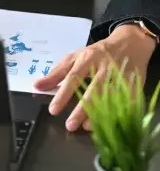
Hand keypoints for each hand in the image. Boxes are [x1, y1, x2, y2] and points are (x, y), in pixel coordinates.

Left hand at [33, 24, 155, 132]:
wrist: (129, 42)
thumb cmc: (96, 53)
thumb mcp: (75, 57)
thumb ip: (57, 72)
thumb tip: (37, 86)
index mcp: (87, 58)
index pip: (73, 77)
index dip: (63, 93)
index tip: (53, 110)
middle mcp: (104, 66)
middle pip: (92, 88)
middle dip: (81, 108)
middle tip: (69, 125)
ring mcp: (120, 74)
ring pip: (110, 95)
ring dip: (99, 112)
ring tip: (85, 128)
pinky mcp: (134, 82)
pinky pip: (128, 99)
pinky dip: (119, 111)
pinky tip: (109, 123)